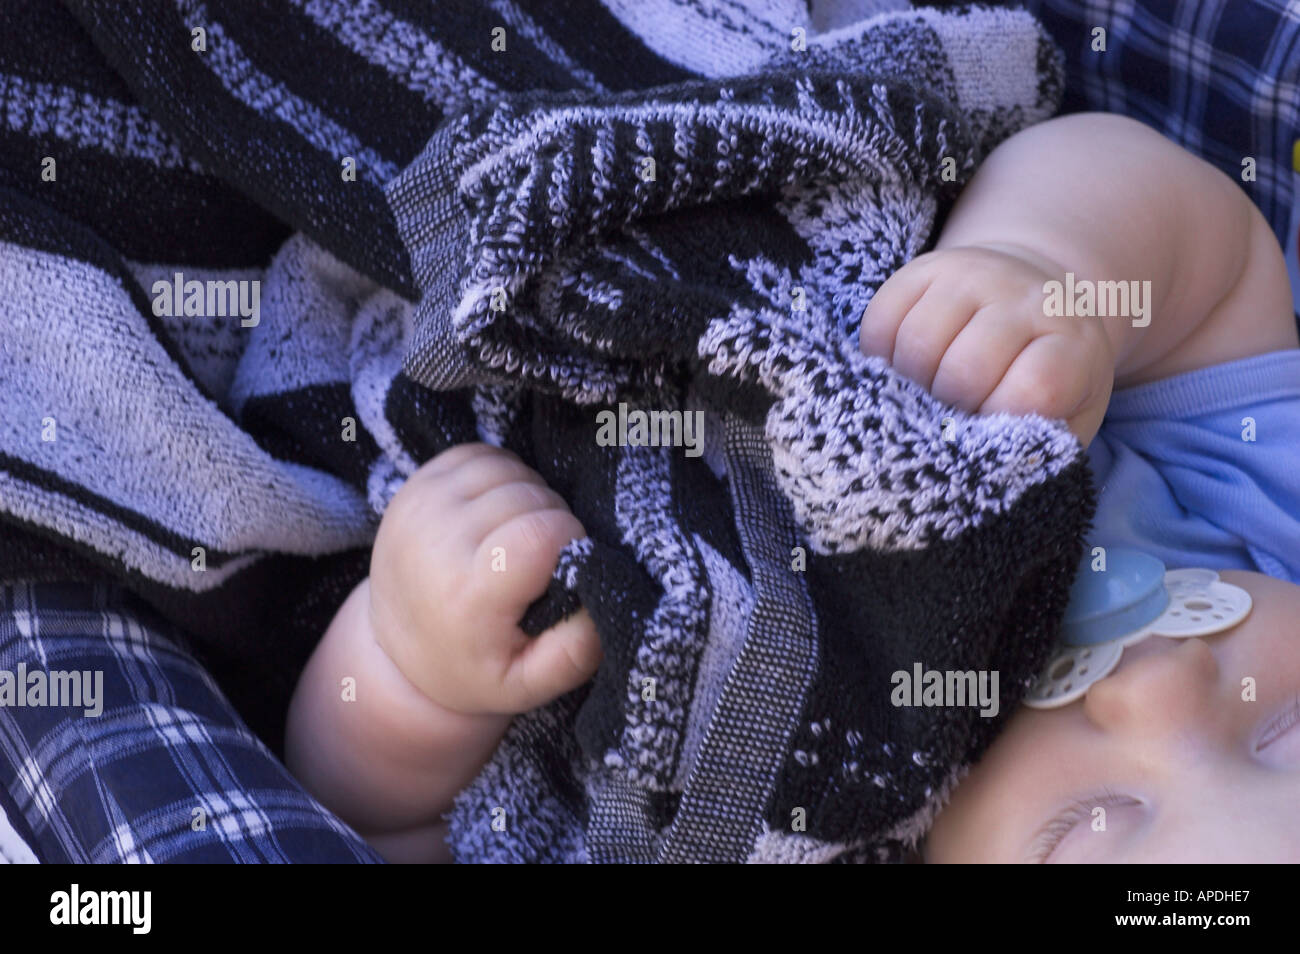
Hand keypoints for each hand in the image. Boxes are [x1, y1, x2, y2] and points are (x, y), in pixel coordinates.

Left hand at [367, 443, 601, 715]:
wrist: (397, 654)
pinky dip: (502, 476)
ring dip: (529, 494)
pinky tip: (498, 513)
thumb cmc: (475, 668)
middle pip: (529, 496)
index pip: (541, 533)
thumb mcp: (528, 685)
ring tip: (521, 534)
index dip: (572, 540)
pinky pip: (480, 454)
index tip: (566, 566)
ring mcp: (420, 508)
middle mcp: (435, 543)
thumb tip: (603, 593)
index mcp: (466, 595)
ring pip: (507, 469)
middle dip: (553, 520)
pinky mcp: (413, 486)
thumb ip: (576, 652)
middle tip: (542, 560)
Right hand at [859, 245, 1114, 444]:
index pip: (1033, 390)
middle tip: (949, 421)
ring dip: (909, 386)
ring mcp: (973, 276)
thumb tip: (981, 474)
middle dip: (948, 411)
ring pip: (916, 344)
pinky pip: (881, 321)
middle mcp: (1026, 298)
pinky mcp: (923, 269)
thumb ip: (1037, 449)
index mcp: (1073, 343)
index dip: (999, 424)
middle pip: (964, 370)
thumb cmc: (1046, 382)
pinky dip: (880, 357)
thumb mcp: (1065, 419)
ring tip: (924, 397)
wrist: (1037, 303)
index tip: (991, 438)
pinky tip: (903, 369)